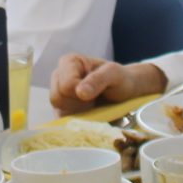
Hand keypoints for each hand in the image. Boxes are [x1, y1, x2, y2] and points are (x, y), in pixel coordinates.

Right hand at [47, 55, 163, 111]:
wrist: (125, 91)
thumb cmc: (120, 79)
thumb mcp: (114, 75)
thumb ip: (98, 79)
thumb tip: (80, 93)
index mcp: (69, 62)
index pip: (65, 85)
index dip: (81, 94)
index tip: (96, 93)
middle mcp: (59, 76)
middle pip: (58, 98)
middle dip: (79, 104)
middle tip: (95, 100)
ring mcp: (59, 93)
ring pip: (59, 111)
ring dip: (79, 113)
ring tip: (93, 105)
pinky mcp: (61, 108)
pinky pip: (62, 120)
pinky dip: (77, 120)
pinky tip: (89, 113)